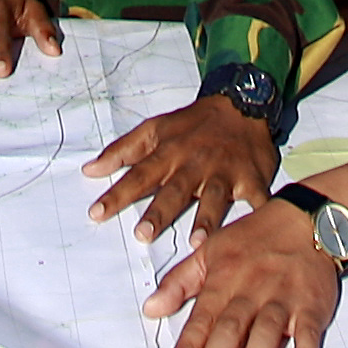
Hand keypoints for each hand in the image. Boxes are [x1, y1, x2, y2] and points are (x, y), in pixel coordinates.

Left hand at [87, 89, 278, 240]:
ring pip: (213, 197)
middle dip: (159, 212)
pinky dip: (259, 213)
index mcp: (169, 153)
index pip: (138, 176)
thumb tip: (89, 170)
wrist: (240, 103)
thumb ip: (122, 151)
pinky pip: (256, 198)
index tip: (97, 213)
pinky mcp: (251, 178)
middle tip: (143, 234)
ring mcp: (224, 172)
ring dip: (206, 219)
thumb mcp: (155, 129)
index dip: (117, 195)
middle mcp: (194, 164)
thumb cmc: (193, 124)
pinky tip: (255, 233)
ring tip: (196, 243)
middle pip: (174, 190)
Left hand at [145, 194, 339, 347]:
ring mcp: (284, 299)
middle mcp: (252, 291)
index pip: (203, 317)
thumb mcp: (210, 251)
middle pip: (231, 328)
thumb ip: (179, 282)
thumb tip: (150, 308)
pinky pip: (310, 333)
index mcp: (224, 280)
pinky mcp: (312, 306)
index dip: (189, 345)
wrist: (307, 219)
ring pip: (267, 331)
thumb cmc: (256, 238)